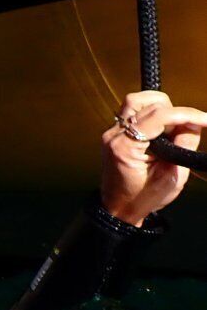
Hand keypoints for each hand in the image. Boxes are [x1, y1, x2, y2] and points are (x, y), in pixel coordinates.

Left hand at [101, 91, 206, 225]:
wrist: (118, 208)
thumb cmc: (143, 197)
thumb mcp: (172, 176)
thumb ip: (184, 145)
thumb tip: (193, 123)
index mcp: (125, 147)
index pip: (158, 116)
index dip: (186, 114)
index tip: (206, 120)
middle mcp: (113, 135)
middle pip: (146, 103)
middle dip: (174, 110)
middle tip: (188, 127)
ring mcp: (111, 132)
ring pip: (136, 101)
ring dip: (161, 107)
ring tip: (174, 127)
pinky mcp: (115, 133)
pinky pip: (134, 112)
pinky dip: (152, 113)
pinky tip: (163, 129)